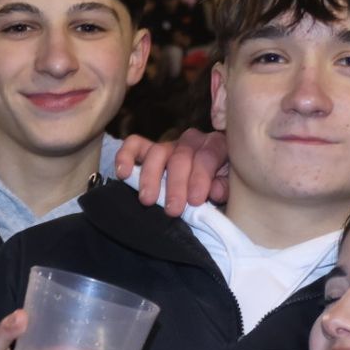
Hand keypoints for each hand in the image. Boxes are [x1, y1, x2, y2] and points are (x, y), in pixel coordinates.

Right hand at [112, 127, 229, 215]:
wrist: (203, 183)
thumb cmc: (217, 185)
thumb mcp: (227, 186)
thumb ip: (224, 186)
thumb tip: (214, 191)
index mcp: (216, 145)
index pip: (208, 156)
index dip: (201, 178)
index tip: (195, 200)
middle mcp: (191, 141)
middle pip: (181, 157)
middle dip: (176, 184)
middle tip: (173, 209)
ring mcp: (168, 144)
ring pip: (157, 152)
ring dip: (151, 177)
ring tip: (148, 199)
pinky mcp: (148, 149)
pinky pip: (134, 145)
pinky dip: (126, 156)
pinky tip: (122, 173)